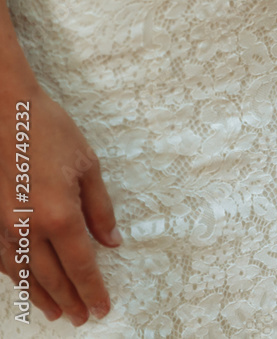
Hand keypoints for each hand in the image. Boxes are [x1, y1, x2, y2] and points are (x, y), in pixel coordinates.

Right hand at [0, 75, 119, 325]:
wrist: (5, 111)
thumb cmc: (50, 132)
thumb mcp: (88, 167)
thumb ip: (100, 209)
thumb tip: (112, 242)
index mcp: (59, 215)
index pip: (81, 265)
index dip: (93, 289)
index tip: (102, 307)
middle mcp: (28, 227)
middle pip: (51, 276)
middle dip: (70, 299)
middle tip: (83, 318)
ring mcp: (3, 224)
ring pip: (22, 273)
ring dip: (40, 295)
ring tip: (56, 312)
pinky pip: (1, 257)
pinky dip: (15, 276)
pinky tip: (23, 283)